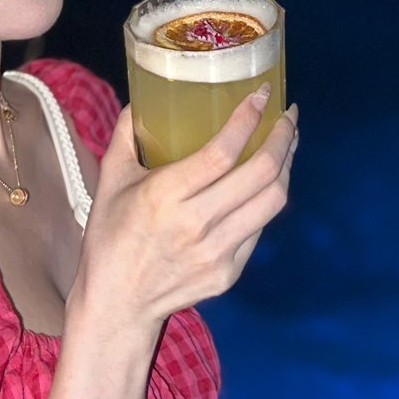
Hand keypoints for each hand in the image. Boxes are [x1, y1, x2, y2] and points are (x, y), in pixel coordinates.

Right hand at [73, 87, 298, 329]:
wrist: (117, 304)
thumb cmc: (110, 237)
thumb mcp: (110, 180)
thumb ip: (126, 134)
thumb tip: (144, 97)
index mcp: (164, 196)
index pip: (222, 151)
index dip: (249, 118)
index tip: (262, 94)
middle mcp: (195, 224)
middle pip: (260, 173)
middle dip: (283, 136)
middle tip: (288, 115)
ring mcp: (216, 253)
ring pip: (272, 201)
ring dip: (287, 165)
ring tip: (287, 143)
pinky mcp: (229, 273)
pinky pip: (261, 227)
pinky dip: (269, 198)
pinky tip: (268, 181)